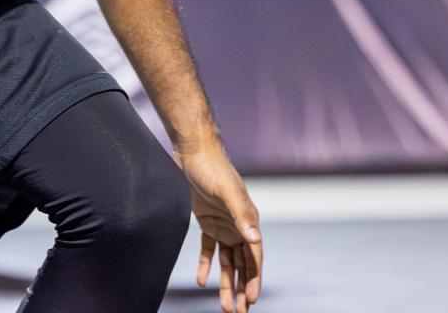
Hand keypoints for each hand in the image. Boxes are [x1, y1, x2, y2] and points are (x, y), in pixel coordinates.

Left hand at [180, 144, 261, 312]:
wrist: (192, 151)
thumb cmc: (212, 168)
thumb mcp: (228, 191)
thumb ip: (242, 215)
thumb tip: (255, 239)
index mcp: (248, 221)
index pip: (254, 257)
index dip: (253, 279)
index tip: (250, 300)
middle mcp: (238, 226)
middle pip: (242, 264)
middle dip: (242, 288)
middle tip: (239, 312)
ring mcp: (222, 225)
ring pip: (227, 261)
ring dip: (226, 283)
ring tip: (224, 306)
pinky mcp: (206, 221)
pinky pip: (208, 249)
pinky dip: (206, 265)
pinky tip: (202, 281)